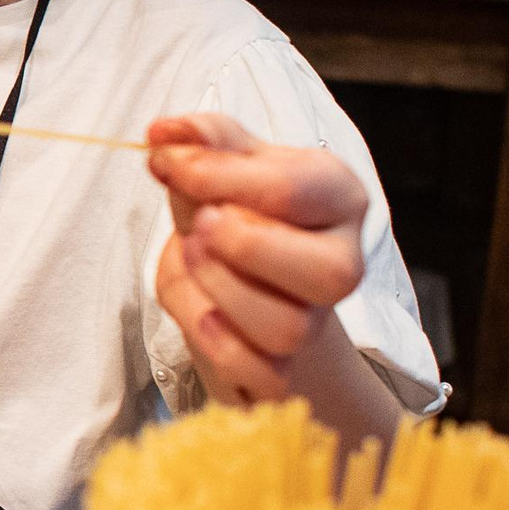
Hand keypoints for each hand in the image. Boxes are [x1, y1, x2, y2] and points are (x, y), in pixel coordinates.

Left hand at [148, 113, 370, 406]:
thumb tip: (164, 134)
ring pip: (288, 328)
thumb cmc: (237, 212)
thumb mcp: (223, 165)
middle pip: (324, 274)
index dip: (215, 176)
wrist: (242, 277)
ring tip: (192, 260)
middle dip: (244, 249)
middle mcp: (344, 259)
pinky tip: (202, 316)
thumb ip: (199, 141)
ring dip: (223, 294)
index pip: (289, 190)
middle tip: (199, 227)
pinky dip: (222, 349)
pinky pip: (263, 375)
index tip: (165, 163)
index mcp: (337, 195)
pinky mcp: (288, 366)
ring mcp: (319, 319)